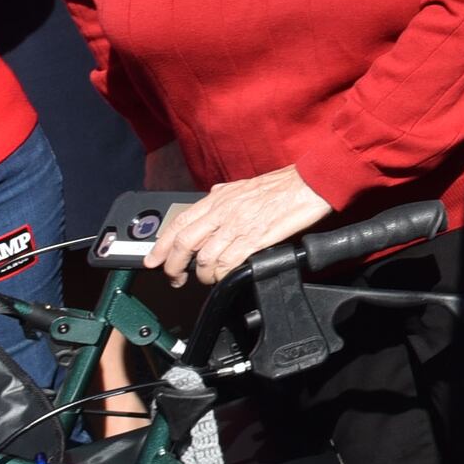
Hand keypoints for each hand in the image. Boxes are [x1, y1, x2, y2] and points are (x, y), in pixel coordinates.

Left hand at [143, 167, 335, 285]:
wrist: (310, 184)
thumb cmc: (283, 185)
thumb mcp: (244, 184)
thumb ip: (224, 193)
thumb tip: (212, 197)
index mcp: (218, 197)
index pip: (179, 222)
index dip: (161, 245)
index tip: (153, 260)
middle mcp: (223, 211)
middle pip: (184, 243)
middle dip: (174, 266)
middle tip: (174, 278)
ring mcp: (238, 225)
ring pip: (204, 257)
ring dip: (202, 275)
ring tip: (207, 279)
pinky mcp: (254, 238)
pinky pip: (228, 263)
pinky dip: (222, 275)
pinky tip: (225, 277)